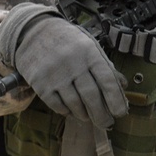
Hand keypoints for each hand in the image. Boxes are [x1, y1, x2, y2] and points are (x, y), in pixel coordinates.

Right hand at [1, 5, 127, 127]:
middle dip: (101, 114)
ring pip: (75, 104)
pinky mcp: (40, 84)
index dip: (116, 100)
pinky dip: (67, 111)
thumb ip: (105, 65)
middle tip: (106, 123)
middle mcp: (73, 63)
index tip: (120, 113)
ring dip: (84, 114)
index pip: (107, 80)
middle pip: (92, 96)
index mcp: (89, 52)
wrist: (32, 32)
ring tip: (88, 116)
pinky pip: (58, 106)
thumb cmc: (66, 40)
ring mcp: (55, 74)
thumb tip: (122, 85)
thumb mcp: (88, 45)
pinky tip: (71, 110)